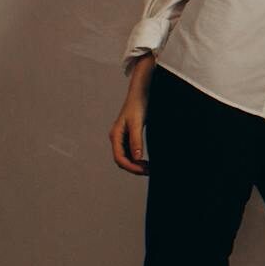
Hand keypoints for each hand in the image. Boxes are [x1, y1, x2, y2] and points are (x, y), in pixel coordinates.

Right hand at [108, 54, 154, 175]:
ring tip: (149, 168)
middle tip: (149, 171)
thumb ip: (136, 141)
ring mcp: (122, 137)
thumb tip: (137, 158)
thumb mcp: (137, 123)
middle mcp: (116, 138)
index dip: (131, 167)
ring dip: (136, 164)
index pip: (119, 158)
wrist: (140, 93)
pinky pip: (130, 151)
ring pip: (126, 157)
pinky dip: (137, 158)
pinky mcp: (128, 135)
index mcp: (115, 135)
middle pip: (122, 159)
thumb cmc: (137, 105)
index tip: (143, 170)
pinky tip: (146, 160)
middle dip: (134, 167)